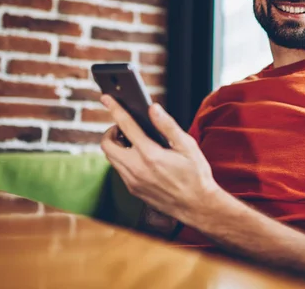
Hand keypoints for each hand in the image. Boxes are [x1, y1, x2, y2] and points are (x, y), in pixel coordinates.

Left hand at [99, 95, 223, 226]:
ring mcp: (133, 182)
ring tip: (132, 141)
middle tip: (124, 127)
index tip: (106, 98)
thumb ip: (167, 126)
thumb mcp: (187, 146)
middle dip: (111, 131)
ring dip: (116, 146)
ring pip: (111, 159)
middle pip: (107, 145)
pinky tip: (138, 157)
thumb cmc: (196, 175)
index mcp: (150, 154)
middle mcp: (137, 169)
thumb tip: (152, 108)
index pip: (126, 126)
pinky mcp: (133, 190)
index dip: (114, 109)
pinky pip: (119, 170)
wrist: (197, 206)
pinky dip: (122, 159)